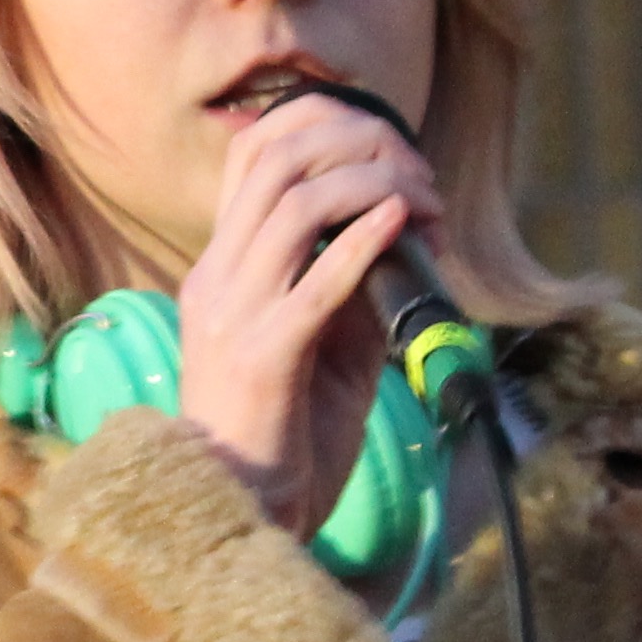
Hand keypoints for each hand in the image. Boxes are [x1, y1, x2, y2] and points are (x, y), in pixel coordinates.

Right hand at [173, 91, 439, 534]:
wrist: (241, 515)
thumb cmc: (286, 437)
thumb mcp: (321, 344)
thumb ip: (347, 286)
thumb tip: (400, 233)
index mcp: (220, 270)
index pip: (252, 153)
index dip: (324, 125)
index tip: (392, 152)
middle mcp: (218, 278)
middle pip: (274, 158)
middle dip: (358, 142)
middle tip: (419, 173)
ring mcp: (235, 314)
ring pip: (295, 203)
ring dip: (374, 184)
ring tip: (423, 201)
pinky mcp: (266, 357)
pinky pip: (317, 281)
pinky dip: (364, 239)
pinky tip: (403, 222)